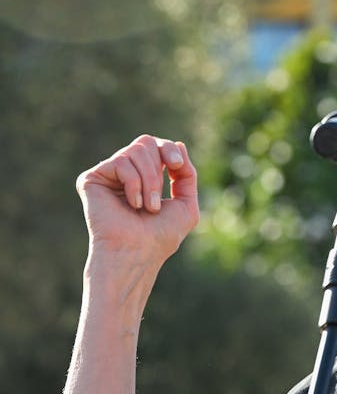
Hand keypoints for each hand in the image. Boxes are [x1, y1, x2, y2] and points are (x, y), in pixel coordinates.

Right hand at [76, 135, 199, 303]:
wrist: (139, 251)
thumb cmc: (161, 235)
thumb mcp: (186, 202)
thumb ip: (187, 174)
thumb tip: (178, 145)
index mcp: (144, 176)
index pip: (156, 146)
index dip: (169, 149)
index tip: (177, 167)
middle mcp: (124, 173)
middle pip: (146, 142)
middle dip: (159, 167)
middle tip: (158, 199)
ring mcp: (107, 175)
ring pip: (136, 150)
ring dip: (150, 180)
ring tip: (147, 206)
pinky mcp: (91, 179)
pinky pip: (121, 162)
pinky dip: (134, 184)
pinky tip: (132, 205)